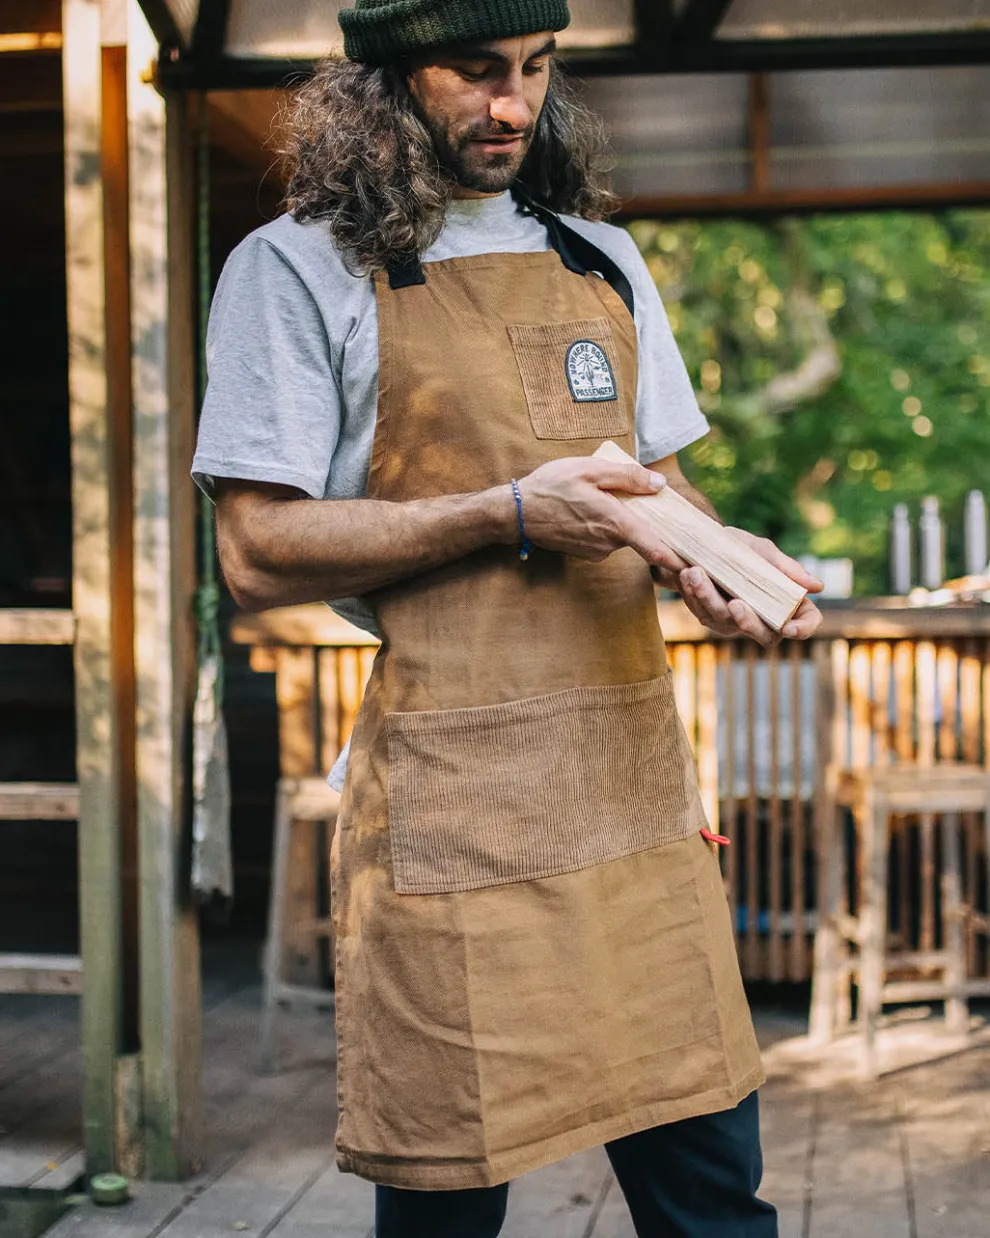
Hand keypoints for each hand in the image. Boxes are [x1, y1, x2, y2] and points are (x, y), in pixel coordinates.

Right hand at [515, 457, 691, 575]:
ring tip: (604, 499)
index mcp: (615, 522)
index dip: (680, 557)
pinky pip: (608, 539)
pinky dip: (608, 526)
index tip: (699, 564)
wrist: (515, 513)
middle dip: (648, 522)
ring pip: (624, 536)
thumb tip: (659, 483)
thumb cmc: (551, 487)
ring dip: (623, 521)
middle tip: (647, 504)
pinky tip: (590, 510)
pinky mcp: (587, 553)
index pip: (656, 547)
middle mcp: (609, 542)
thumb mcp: (590, 470)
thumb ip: (627, 476)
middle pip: (642, 535)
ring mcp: (597, 550)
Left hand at [663, 529, 823, 647]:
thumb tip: (817, 587)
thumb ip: (785, 568)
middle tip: (735, 603)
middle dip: (748, 622)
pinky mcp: (710, 617)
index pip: (805, 622)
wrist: (702, 543)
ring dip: (709, 598)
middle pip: (766, 637)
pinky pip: (702, 613)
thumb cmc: (740, 548)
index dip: (803, 629)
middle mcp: (763, 618)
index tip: (789, 628)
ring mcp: (736, 621)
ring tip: (696, 573)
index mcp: (786, 602)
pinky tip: (687, 575)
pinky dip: (693, 593)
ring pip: (725, 622)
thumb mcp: (762, 551)